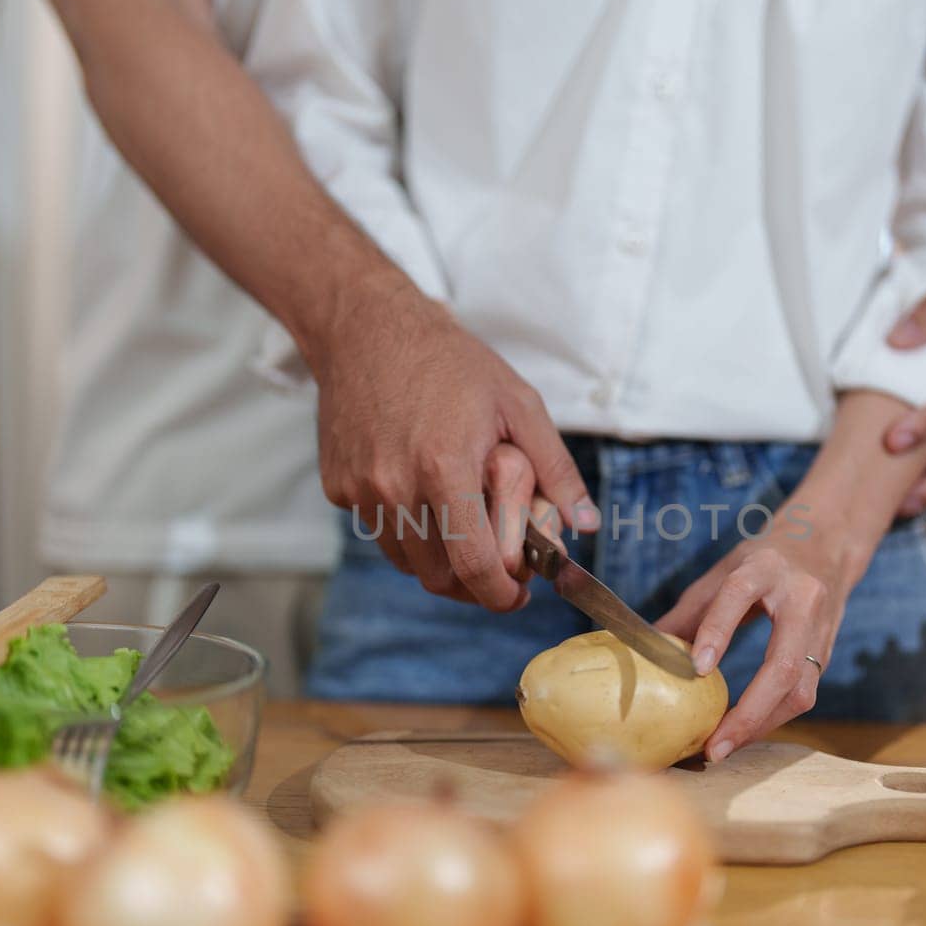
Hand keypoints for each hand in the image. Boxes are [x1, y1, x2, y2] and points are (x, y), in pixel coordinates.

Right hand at [318, 287, 596, 609]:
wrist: (367, 329)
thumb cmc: (449, 362)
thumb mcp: (518, 403)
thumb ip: (555, 469)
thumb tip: (587, 525)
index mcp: (446, 468)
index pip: (474, 565)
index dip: (499, 595)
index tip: (516, 596)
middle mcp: (396, 486)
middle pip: (438, 576)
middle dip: (472, 584)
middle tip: (496, 569)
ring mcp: (361, 489)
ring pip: (406, 561)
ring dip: (437, 559)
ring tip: (461, 526)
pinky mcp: (338, 487)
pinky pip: (377, 531)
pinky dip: (404, 529)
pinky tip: (421, 493)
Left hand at [658, 533, 862, 761]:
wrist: (828, 544)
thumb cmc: (765, 559)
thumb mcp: (725, 569)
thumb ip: (691, 610)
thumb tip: (647, 648)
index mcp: (766, 567)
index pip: (739, 594)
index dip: (718, 631)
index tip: (697, 669)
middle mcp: (801, 598)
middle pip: (784, 663)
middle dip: (749, 712)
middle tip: (714, 745)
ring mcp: (821, 628)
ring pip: (801, 689)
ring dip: (762, 725)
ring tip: (724, 747)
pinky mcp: (828, 652)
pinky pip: (804, 694)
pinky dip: (773, 718)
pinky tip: (745, 731)